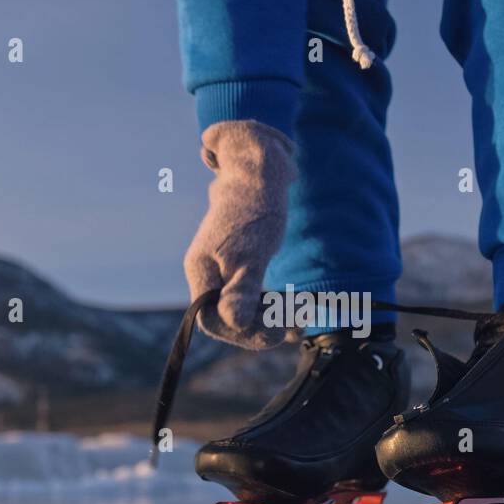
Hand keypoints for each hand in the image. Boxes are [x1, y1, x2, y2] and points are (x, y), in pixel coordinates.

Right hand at [183, 120, 295, 349]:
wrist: (260, 170)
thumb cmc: (255, 209)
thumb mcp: (251, 254)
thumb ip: (241, 290)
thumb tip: (233, 323)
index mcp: (201, 271)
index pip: (211, 321)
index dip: (241, 333)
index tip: (274, 332)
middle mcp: (208, 272)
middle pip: (228, 318)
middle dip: (261, 326)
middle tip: (295, 325)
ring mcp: (223, 267)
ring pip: (243, 309)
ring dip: (272, 317)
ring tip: (301, 317)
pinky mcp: (240, 262)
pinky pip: (253, 294)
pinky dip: (273, 304)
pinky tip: (296, 307)